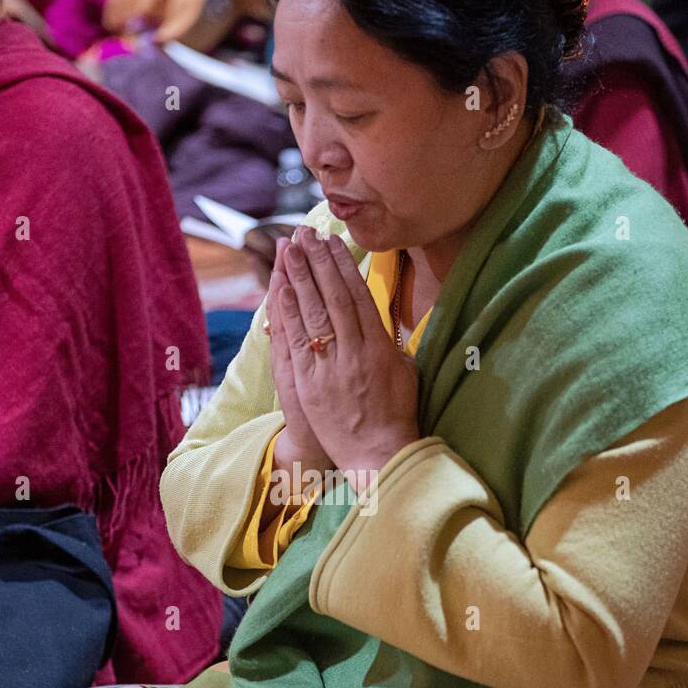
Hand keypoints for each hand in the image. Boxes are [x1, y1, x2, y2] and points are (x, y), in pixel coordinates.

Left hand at [278, 226, 419, 484]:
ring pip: (313, 312)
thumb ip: (392, 343)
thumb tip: (384, 319)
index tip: (334, 241)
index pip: (358, 295)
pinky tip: (282, 287)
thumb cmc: (395, 415)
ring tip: (291, 248)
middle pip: (333, 296)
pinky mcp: (309, 383)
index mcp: (380, 346)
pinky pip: (297, 340)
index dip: (344, 265)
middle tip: (307, 232)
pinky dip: (288, 311)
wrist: (378, 454)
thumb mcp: (405, 372)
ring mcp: (330, 366)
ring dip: (301, 276)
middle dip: (319, 261)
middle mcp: (354, 351)